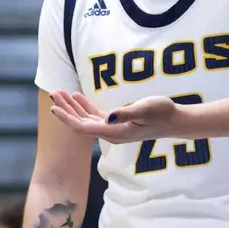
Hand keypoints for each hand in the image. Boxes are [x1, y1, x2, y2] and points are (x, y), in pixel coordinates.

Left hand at [47, 91, 179, 144]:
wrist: (175, 121)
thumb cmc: (162, 112)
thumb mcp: (145, 109)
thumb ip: (126, 113)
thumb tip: (109, 117)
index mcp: (114, 133)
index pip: (83, 127)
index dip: (67, 118)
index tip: (53, 108)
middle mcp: (111, 134)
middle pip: (81, 124)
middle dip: (65, 109)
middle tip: (53, 93)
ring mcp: (113, 130)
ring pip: (86, 120)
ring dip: (72, 107)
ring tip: (59, 93)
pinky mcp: (117, 124)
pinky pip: (95, 117)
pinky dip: (84, 107)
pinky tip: (77, 97)